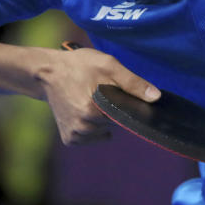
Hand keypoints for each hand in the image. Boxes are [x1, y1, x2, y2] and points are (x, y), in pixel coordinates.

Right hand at [36, 46, 159, 144]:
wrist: (48, 72)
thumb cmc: (80, 66)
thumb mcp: (109, 66)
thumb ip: (133, 83)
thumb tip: (156, 98)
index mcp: (93, 110)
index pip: (126, 116)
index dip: (128, 105)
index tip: (121, 94)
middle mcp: (82, 127)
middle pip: (115, 123)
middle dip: (115, 109)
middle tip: (102, 91)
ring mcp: (74, 134)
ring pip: (104, 131)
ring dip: (104, 118)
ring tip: (92, 99)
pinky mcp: (69, 138)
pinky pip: (92, 138)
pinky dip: (94, 127)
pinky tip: (87, 111)